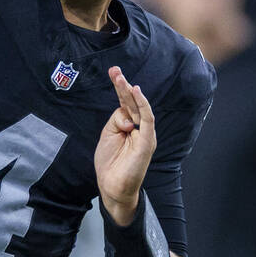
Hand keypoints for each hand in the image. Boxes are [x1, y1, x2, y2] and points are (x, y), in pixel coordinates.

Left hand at [95, 66, 155, 225]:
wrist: (113, 186)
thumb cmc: (110, 162)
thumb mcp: (108, 134)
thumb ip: (117, 120)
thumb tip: (127, 115)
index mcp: (129, 125)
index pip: (126, 102)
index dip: (120, 87)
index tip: (113, 72)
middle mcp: (139, 127)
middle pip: (132, 101)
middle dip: (123, 84)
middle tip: (115, 70)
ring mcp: (144, 134)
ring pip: (139, 107)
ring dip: (130, 91)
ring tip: (121, 78)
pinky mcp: (147, 141)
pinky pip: (147, 119)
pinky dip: (143, 105)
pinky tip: (137, 92)